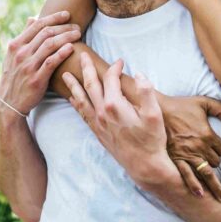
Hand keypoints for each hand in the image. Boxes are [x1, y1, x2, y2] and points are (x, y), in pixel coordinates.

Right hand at [0, 11, 80, 119]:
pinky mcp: (36, 79)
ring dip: (66, 37)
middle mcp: (21, 53)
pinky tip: (71, 48)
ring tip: (78, 35)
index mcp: (16, 45)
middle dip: (64, 27)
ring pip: (50, 45)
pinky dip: (61, 53)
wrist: (9, 102)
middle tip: (77, 27)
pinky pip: (51, 62)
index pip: (37, 25)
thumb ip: (24, 36)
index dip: (53, 17)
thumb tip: (32, 18)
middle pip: (46, 33)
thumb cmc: (14, 76)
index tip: (67, 14)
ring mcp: (28, 66)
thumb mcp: (13, 55)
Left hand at [62, 53, 176, 191]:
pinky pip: (82, 114)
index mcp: (115, 105)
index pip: (110, 79)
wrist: (144, 165)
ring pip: (81, 99)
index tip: (120, 61)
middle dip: (86, 69)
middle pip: (91, 85)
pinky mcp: (98, 132)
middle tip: (81, 56)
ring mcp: (98, 123)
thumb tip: (139, 74)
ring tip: (65, 75)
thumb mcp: (154, 114)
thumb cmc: (151, 140)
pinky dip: (76, 104)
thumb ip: (147, 92)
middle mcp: (102, 113)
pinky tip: (72, 99)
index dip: (115, 68)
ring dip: (74, 85)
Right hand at [159, 94, 220, 201]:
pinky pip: (187, 175)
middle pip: (215, 162)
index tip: (215, 148)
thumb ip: (220, 108)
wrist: (158, 111)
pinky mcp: (176, 159)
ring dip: (214, 186)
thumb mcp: (203, 102)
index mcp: (208, 135)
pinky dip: (194, 185)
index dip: (220, 149)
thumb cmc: (180, 106)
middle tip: (212, 161)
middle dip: (215, 162)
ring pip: (206, 174)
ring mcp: (188, 155)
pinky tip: (200, 195)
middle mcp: (200, 148)